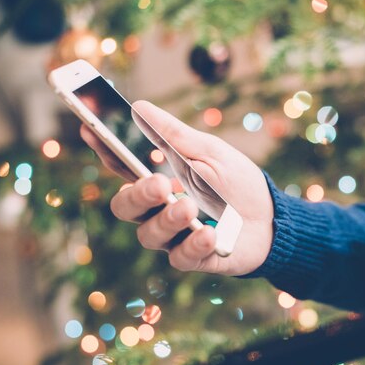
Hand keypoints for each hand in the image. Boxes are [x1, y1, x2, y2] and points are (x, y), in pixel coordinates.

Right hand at [80, 101, 273, 275]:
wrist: (274, 219)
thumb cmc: (238, 183)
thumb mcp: (211, 153)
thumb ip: (176, 137)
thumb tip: (140, 107)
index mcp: (160, 179)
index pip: (124, 167)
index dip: (105, 150)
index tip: (90, 127)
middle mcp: (159, 210)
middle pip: (126, 207)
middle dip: (137, 195)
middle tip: (159, 185)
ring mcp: (174, 236)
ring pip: (149, 235)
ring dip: (168, 220)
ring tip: (190, 208)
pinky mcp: (194, 258)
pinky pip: (181, 257)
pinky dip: (194, 244)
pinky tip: (210, 234)